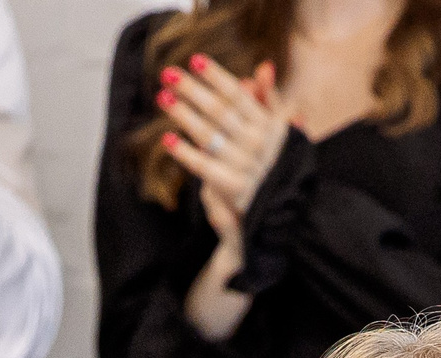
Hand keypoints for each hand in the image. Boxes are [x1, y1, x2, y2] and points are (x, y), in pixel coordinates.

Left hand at [159, 53, 285, 245]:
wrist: (275, 214)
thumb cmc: (272, 167)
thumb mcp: (277, 132)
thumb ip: (269, 100)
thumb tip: (262, 68)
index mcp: (269, 127)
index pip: (239, 96)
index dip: (217, 77)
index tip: (195, 60)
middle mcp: (258, 144)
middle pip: (219, 111)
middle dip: (192, 90)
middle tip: (167, 73)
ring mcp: (246, 166)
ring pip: (208, 135)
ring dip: (183, 115)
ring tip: (163, 98)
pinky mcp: (234, 189)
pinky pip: (204, 167)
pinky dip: (185, 153)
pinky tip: (167, 140)